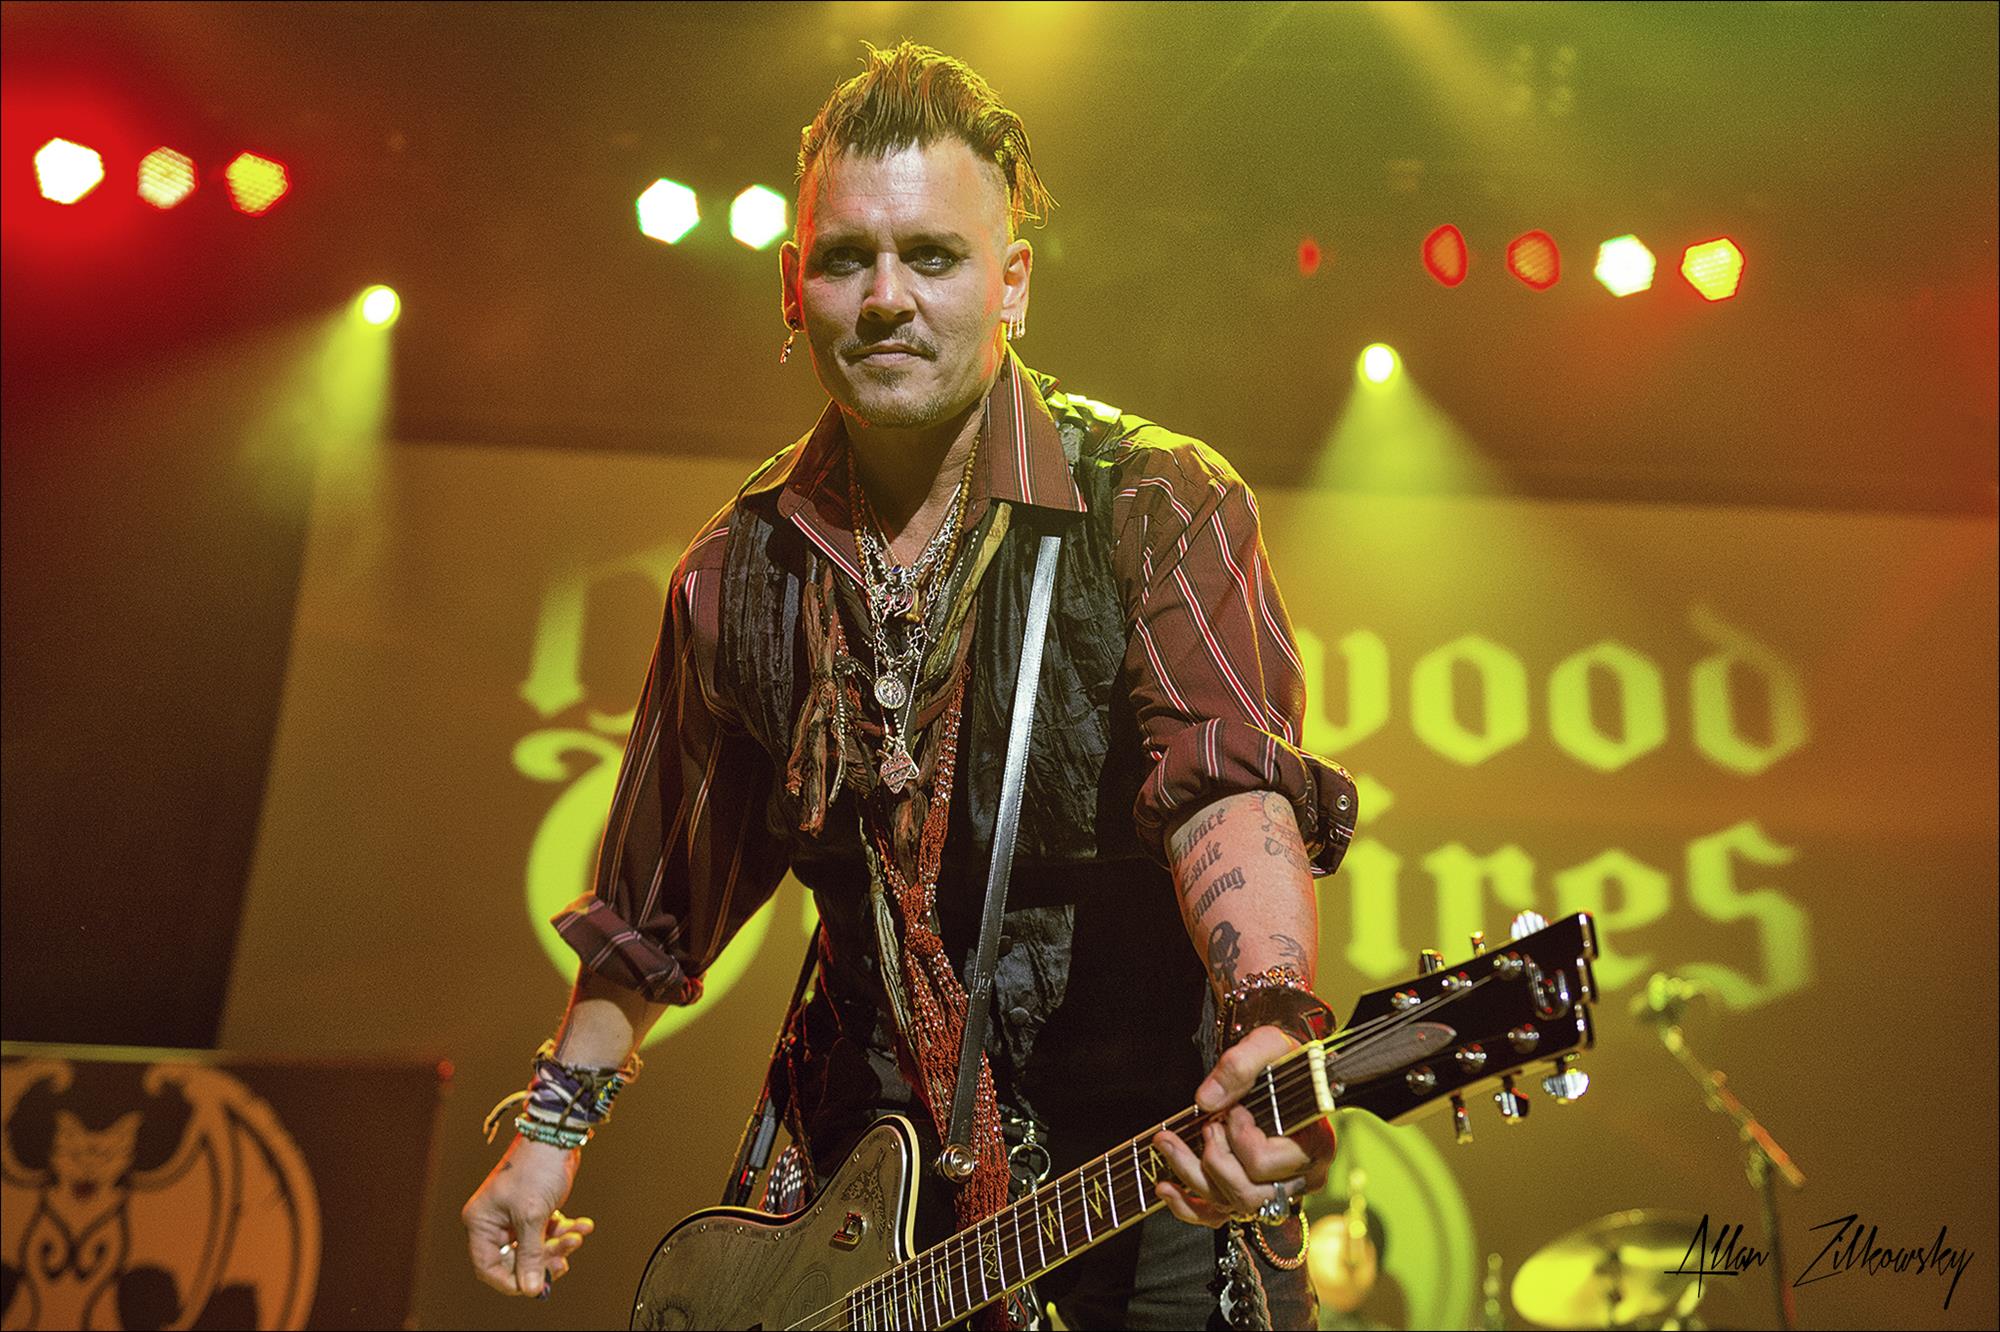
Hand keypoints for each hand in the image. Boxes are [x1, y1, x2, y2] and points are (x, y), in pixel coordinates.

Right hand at [462, 1137, 593, 1296]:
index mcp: (481, 1222)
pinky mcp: (533, 1209)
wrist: (558, 1134)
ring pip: (535, 1247)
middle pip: (516, 1259)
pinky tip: (582, 1225)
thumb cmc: (537, 1166)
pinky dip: (564, 1231)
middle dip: (543, 1259)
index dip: (513, 1279)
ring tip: (578, 1235)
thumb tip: (532, 1288)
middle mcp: (493, 1221)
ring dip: (558, 1244)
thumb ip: (531, 1255)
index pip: (489, 1267)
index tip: (537, 1284)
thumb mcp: (533, 1216)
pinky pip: (546, 1232)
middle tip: (566, 1257)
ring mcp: (514, 1215)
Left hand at [1151, 1024, 1335, 1227]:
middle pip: (1247, 1194)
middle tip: (1204, 1127)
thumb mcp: (1267, 1046)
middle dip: (1212, 1160)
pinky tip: (1166, 1188)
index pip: (1264, 1163)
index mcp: (1313, 1145)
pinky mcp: (1255, 1194)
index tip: (1235, 1110)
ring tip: (1167, 1144)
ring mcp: (1277, 1191)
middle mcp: (1300, 1177)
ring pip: (1231, 1206)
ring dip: (1191, 1176)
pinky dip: (1188, 1207)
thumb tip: (1206, 1101)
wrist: (1288, 1071)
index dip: (1238, 1137)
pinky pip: (1220, 1216)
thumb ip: (1239, 1066)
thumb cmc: (1284, 1060)